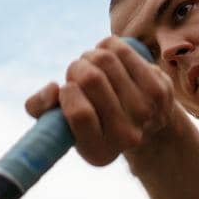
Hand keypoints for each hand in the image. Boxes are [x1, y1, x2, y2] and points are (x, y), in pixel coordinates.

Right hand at [24, 36, 176, 166]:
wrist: (141, 122)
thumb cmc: (91, 118)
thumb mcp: (59, 121)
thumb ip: (39, 108)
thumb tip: (53, 88)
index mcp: (98, 151)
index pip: (79, 112)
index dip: (68, 93)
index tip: (67, 91)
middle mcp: (126, 137)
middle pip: (91, 80)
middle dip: (76, 69)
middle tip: (78, 74)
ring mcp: (147, 112)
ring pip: (105, 59)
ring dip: (91, 55)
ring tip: (93, 66)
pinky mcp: (159, 88)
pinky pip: (122, 49)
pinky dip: (108, 46)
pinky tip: (111, 58)